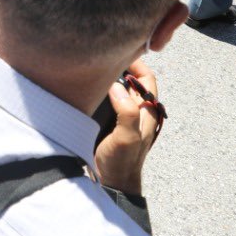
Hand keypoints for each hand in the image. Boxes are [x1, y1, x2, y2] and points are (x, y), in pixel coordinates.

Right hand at [94, 58, 162, 194]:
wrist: (112, 184)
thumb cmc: (122, 162)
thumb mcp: (128, 137)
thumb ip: (126, 112)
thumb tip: (116, 85)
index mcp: (147, 113)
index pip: (147, 79)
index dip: (137, 64)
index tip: (120, 51)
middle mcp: (137, 112)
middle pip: (133, 81)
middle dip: (122, 67)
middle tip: (103, 55)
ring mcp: (124, 118)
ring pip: (121, 90)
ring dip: (111, 78)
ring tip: (94, 67)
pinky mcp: (111, 123)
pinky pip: (110, 100)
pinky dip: (102, 91)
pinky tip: (88, 88)